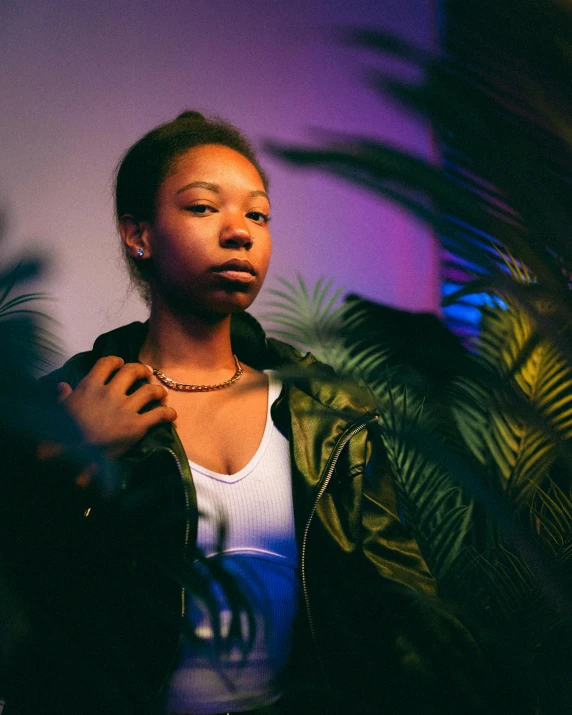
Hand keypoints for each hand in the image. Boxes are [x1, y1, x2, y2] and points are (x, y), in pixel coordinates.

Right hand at [57, 356, 176, 458]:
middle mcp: (111, 392)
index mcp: (90, 386)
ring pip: (149, 390)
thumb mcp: (60, 411)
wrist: (71, 455)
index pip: (106, 363)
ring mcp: (126, 408)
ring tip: (160, 392)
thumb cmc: (63, 433)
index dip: (116, 361)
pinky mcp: (137, 425)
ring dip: (158, 390)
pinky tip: (171, 414)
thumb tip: (62, 386)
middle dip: (142, 370)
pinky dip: (168, 413)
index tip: (120, 363)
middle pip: (132, 371)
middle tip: (147, 373)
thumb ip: (64, 397)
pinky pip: (158, 414)